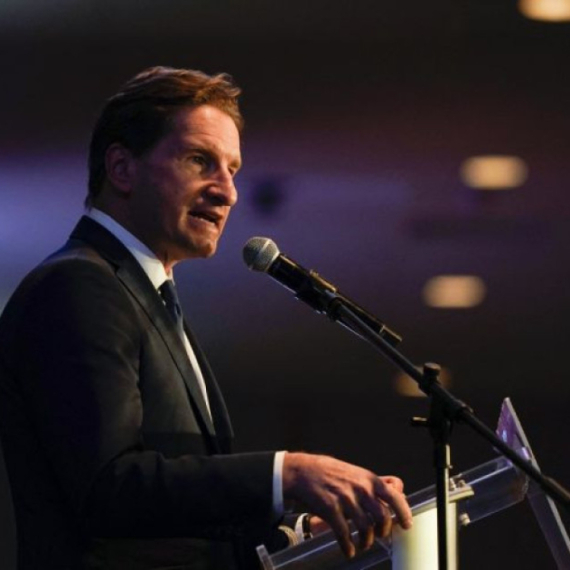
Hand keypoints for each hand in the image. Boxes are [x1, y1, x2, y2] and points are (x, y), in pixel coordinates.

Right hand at [283, 452, 411, 557]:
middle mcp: (360, 488)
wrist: (302, 471)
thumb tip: (397, 490)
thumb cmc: (329, 471)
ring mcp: (345, 499)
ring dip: (366, 542)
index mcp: (368, 478)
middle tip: (379, 535)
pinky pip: (344, 534)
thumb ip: (374, 483)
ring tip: (362, 544)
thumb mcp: (355, 472)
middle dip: (383, 531)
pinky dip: (348, 547)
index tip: (406, 524)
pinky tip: (348, 550)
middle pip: (382, 517)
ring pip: (366, 528)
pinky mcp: (330, 509)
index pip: (394, 496)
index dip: (403, 513)